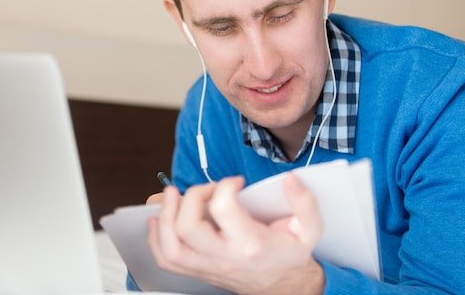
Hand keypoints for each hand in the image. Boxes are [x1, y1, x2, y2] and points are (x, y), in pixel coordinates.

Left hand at [146, 173, 325, 294]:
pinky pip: (167, 259)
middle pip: (188, 227)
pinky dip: (155, 238)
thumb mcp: (309, 228)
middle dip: (191, 197)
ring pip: (171, 247)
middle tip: (207, 188)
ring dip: (165, 216)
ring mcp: (208, 266)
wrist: (285, 286)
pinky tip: (158, 219)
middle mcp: (225, 258)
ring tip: (172, 195)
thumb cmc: (291, 254)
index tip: (235, 183)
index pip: (222, 210)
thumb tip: (290, 179)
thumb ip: (304, 202)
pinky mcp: (199, 270)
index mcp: (251, 244)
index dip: (224, 186)